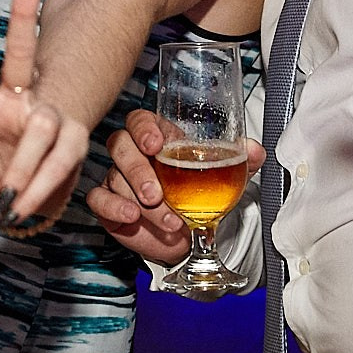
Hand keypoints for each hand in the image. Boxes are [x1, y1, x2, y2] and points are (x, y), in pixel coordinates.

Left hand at [0, 0, 88, 228]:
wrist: (11, 208)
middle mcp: (10, 101)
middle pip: (20, 50)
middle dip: (25, 11)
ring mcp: (38, 121)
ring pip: (50, 107)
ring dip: (36, 143)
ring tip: (11, 186)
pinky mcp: (62, 147)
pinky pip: (59, 158)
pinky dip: (42, 183)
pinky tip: (26, 204)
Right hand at [87, 107, 265, 263]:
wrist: (188, 231)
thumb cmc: (200, 192)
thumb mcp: (225, 174)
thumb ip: (240, 159)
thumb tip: (254, 149)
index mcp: (159, 137)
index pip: (140, 120)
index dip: (144, 128)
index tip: (156, 144)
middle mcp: (134, 153)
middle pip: (121, 146)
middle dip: (138, 169)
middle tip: (157, 193)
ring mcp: (119, 178)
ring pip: (116, 178)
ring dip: (141, 201)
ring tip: (168, 219)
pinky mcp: (108, 203)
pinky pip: (99, 199)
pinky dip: (112, 206)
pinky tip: (131, 215)